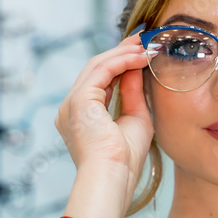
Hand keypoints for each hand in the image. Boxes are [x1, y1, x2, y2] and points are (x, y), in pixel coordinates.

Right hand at [53, 33, 153, 198]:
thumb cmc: (124, 160)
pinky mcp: (79, 100)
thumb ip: (132, 93)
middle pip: (96, 69)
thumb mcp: (134, 119)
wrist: (113, 178)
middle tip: (144, 40)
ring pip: (98, 65)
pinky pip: (102, 70)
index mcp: (81, 117)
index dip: (120, 62)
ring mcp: (72, 103)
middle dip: (122, 51)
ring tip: (146, 45)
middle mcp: (71, 107)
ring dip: (124, 53)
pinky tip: (140, 57)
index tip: (140, 51)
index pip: (100, 80)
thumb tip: (136, 68)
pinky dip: (122, 60)